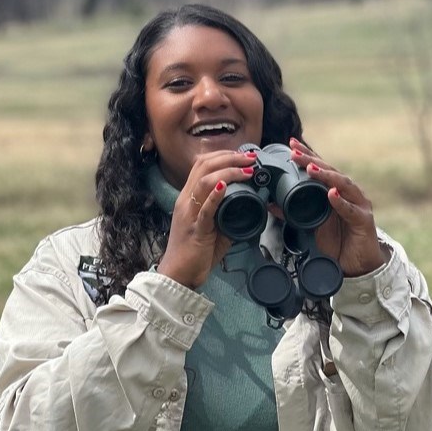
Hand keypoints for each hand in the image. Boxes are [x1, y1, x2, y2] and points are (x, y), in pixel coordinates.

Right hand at [156, 150, 256, 287]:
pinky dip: (216, 196)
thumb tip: (253, 203)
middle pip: (204, 166)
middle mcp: (186, 201)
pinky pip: (205, 209)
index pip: (202, 164)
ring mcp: (189, 214)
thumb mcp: (214, 226)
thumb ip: (228, 213)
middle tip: (251, 157)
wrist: (179, 275)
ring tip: (247, 170)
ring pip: (204, 182)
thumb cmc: (196, 252)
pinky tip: (225, 186)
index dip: (224, 155)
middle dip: (230, 157)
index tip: (244, 154)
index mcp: (189, 197)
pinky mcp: (195, 230)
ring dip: (229, 172)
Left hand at [287, 138, 387, 277]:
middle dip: (312, 160)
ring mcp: (359, 204)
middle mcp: (348, 193)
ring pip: (343, 184)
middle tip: (296, 153)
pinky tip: (331, 194)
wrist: (358, 264)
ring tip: (311, 168)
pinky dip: (341, 202)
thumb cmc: (338, 241)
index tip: (292, 144)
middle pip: (330, 171)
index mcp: (336, 191)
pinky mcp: (364, 220)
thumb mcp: (312, 224)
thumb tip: (271, 203)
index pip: (321, 168)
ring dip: (326, 175)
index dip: (308, 155)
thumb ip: (294, 213)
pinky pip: (351, 209)